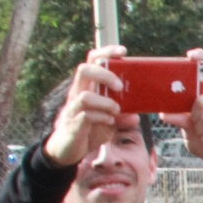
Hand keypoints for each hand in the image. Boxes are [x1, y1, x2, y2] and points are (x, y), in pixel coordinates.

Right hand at [41, 46, 127, 167]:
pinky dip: (101, 117)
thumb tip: (135, 116)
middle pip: (84, 70)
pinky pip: (86, 116)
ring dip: (105, 101)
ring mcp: (73, 109)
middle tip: (119, 86)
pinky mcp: (73, 125)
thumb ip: (121, 117)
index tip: (123, 51)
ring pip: (85, 95)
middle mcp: (77, 93)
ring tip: (115, 110)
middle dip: (104, 75)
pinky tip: (110, 122)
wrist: (67, 150)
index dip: (106, 52)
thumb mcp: (108, 122)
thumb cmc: (88, 130)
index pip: (92, 61)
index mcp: (87, 87)